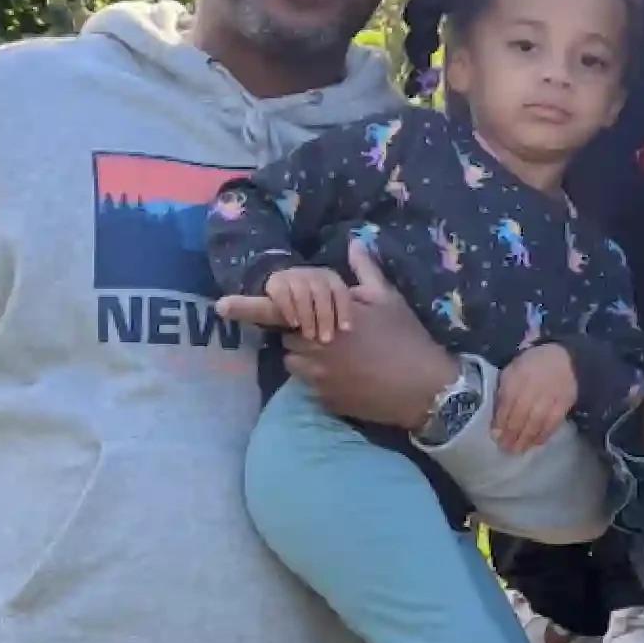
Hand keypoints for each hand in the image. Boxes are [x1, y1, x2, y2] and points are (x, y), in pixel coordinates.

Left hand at [220, 242, 456, 427]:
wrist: (424, 388)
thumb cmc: (406, 338)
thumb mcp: (389, 298)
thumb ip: (365, 270)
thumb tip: (354, 242)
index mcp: (324, 321)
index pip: (277, 312)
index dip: (246, 307)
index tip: (219, 306)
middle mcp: (314, 350)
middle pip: (288, 340)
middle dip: (302, 334)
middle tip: (330, 332)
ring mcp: (319, 379)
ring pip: (296, 365)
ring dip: (309, 359)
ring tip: (340, 355)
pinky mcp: (326, 401)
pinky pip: (312, 388)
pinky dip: (323, 381)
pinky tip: (351, 376)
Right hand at [263, 264, 353, 341]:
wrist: (285, 293)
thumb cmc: (315, 304)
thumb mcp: (333, 304)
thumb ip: (344, 306)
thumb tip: (350, 319)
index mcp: (331, 278)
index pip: (341, 292)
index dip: (344, 311)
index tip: (346, 330)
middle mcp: (314, 274)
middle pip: (322, 294)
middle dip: (325, 317)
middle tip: (326, 340)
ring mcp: (294, 275)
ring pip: (303, 294)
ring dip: (308, 316)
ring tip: (310, 335)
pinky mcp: (276, 281)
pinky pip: (282, 294)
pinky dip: (289, 310)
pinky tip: (293, 323)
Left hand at [494, 344, 578, 452]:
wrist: (562, 357)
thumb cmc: (530, 367)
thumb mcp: (511, 373)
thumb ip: (503, 394)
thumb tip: (497, 422)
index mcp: (515, 378)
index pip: (506, 405)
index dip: (500, 423)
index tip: (495, 437)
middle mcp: (532, 388)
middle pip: (520, 416)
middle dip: (511, 435)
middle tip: (505, 449)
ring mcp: (549, 396)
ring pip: (536, 422)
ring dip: (526, 439)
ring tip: (518, 450)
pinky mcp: (564, 403)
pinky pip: (553, 423)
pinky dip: (544, 435)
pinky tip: (536, 443)